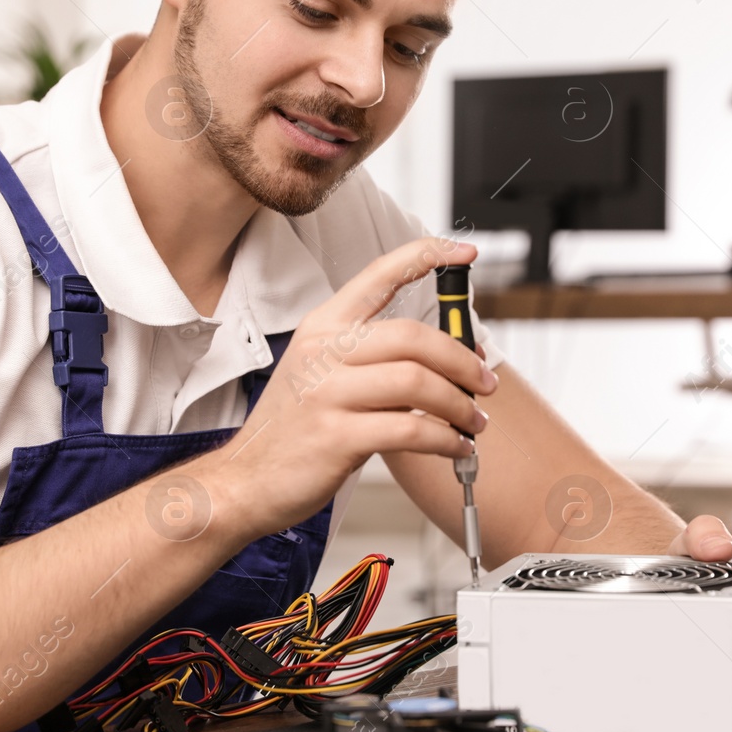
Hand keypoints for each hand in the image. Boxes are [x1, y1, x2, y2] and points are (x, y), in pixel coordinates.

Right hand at [204, 237, 496, 540]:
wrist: (247, 478)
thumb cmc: (294, 427)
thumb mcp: (323, 373)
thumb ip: (374, 358)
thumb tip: (444, 358)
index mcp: (323, 326)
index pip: (379, 275)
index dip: (426, 257)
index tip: (464, 254)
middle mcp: (323, 352)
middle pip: (413, 336)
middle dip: (462, 360)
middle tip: (484, 382)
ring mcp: (327, 393)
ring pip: (418, 382)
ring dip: (460, 404)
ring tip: (474, 420)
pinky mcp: (337, 437)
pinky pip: (410, 430)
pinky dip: (445, 440)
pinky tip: (455, 447)